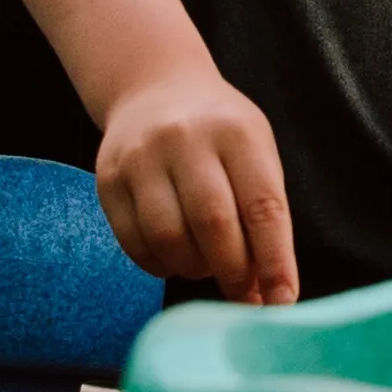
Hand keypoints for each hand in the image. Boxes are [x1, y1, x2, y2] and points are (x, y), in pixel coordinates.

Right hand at [93, 64, 299, 303]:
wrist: (154, 89)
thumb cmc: (219, 131)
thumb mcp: (255, 150)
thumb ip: (263, 213)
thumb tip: (267, 290)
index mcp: (238, 133)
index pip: (263, 206)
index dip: (275, 262)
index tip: (282, 302)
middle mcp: (187, 140)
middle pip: (213, 225)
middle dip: (232, 272)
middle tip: (241, 292)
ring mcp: (142, 158)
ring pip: (169, 239)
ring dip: (193, 269)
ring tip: (206, 265)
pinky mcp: (109, 179)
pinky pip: (135, 243)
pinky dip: (160, 265)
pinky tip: (175, 258)